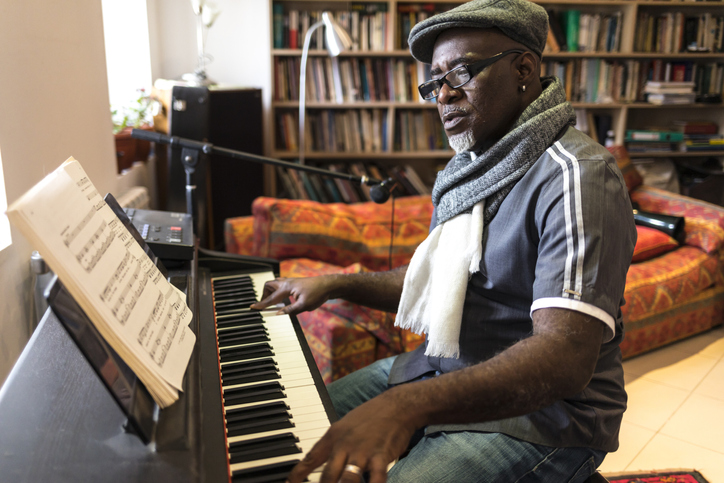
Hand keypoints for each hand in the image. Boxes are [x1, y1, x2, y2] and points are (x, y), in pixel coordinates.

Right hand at [250, 276, 335, 315]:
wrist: (329, 285)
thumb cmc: (318, 293)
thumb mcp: (304, 305)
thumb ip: (290, 310)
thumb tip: (278, 314)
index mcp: (287, 288)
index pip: (271, 298)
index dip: (261, 304)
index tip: (252, 308)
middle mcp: (287, 283)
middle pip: (269, 286)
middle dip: (264, 295)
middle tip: (265, 305)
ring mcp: (291, 281)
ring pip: (274, 284)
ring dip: (270, 292)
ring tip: (272, 302)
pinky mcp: (295, 283)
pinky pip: (281, 284)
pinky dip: (277, 290)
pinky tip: (283, 297)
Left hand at [286, 392, 416, 482]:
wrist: (397, 405)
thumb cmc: (371, 416)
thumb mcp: (345, 425)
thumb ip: (333, 444)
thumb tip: (320, 459)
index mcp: (334, 436)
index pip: (310, 458)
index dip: (297, 475)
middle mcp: (345, 445)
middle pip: (328, 476)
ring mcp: (363, 452)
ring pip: (348, 480)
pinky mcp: (381, 457)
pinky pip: (376, 480)